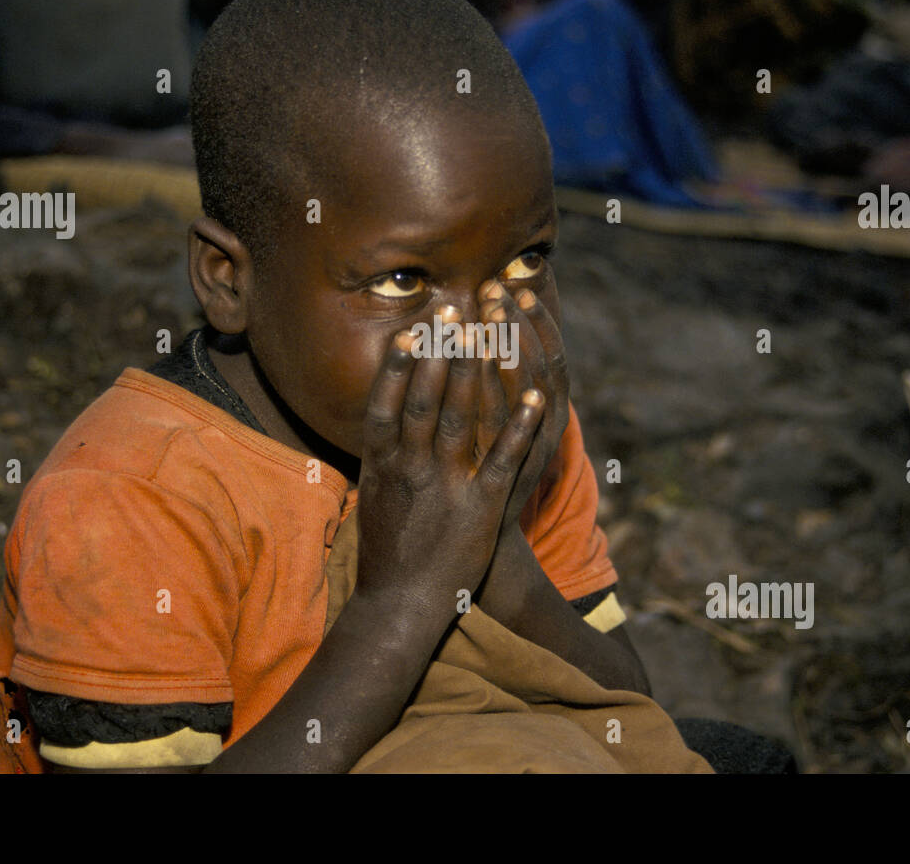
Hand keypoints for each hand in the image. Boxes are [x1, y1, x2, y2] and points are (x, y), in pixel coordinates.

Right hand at [355, 306, 545, 624]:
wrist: (400, 602)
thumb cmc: (388, 544)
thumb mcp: (374, 490)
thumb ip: (382, 449)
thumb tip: (384, 407)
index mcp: (381, 463)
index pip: (386, 401)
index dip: (399, 362)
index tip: (413, 326)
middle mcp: (411, 468)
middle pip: (424, 399)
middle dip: (440, 351)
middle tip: (454, 307)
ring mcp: (446, 486)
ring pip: (460, 420)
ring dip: (475, 373)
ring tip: (488, 332)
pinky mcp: (481, 507)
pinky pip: (502, 460)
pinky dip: (520, 427)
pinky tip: (535, 396)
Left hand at [473, 279, 569, 534]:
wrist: (487, 550)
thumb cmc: (487, 480)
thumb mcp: (499, 433)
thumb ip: (498, 390)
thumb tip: (487, 333)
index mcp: (550, 416)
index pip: (551, 355)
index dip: (535, 321)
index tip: (515, 286)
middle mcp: (544, 432)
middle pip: (535, 367)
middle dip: (512, 325)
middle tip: (491, 288)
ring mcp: (522, 455)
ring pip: (516, 393)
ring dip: (496, 350)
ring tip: (473, 313)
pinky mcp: (496, 476)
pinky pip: (496, 429)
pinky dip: (490, 397)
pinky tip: (474, 362)